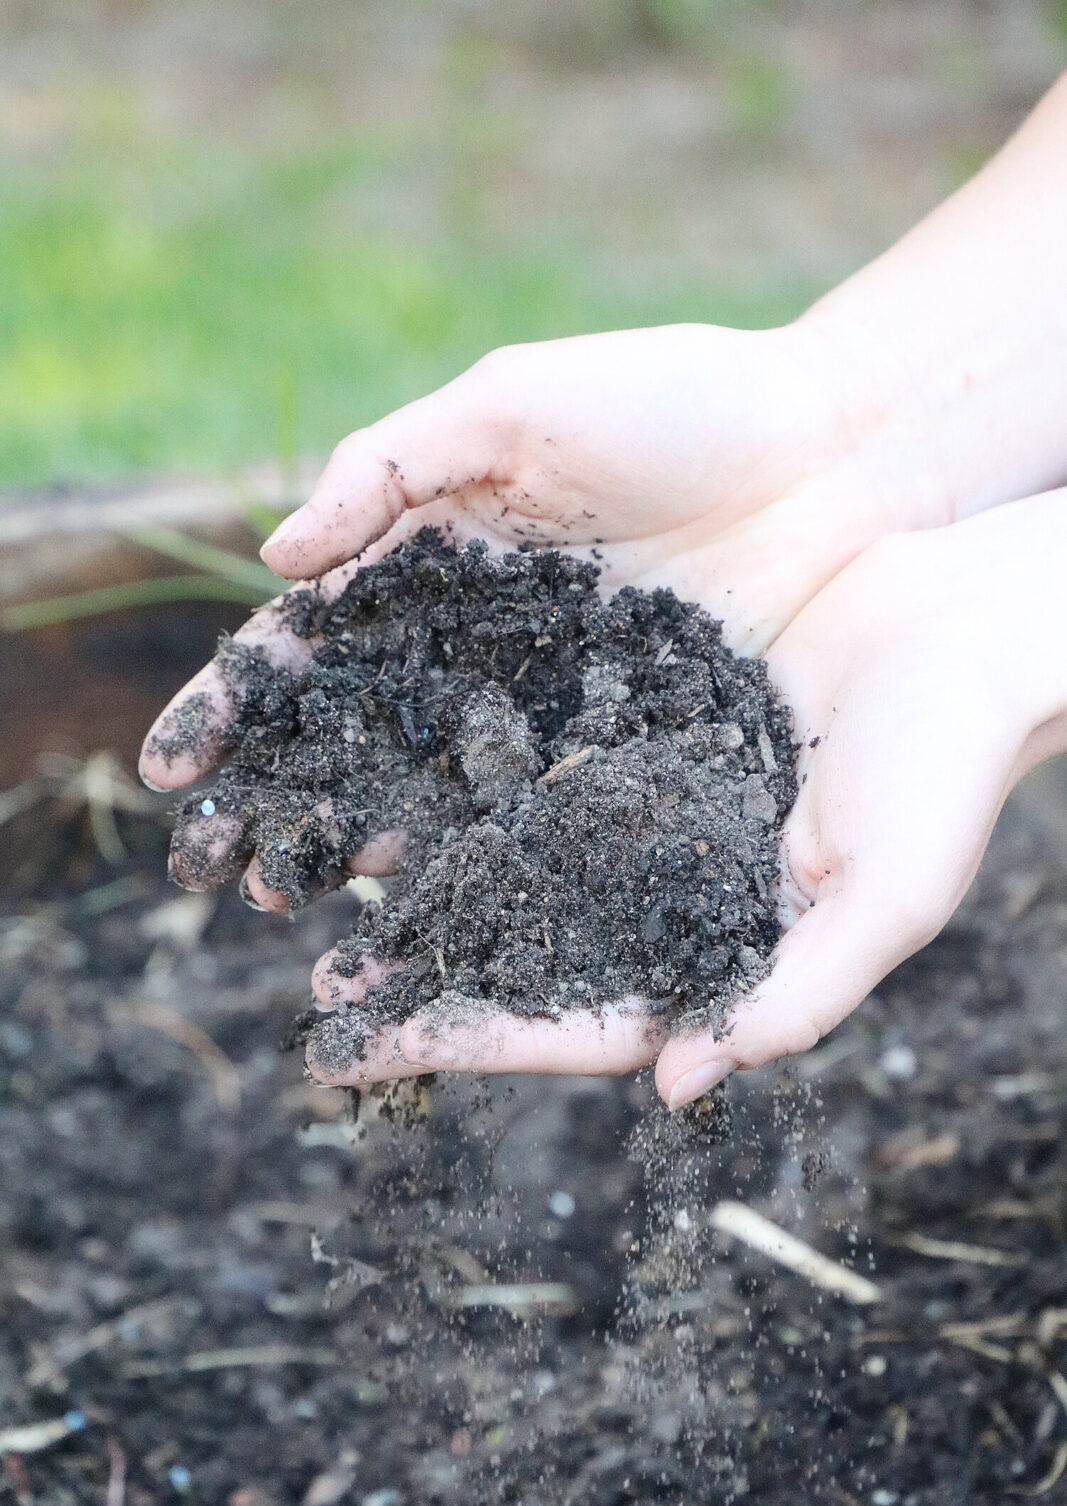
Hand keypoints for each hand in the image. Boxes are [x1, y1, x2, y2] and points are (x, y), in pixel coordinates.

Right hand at [141, 318, 935, 899]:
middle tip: (219, 867)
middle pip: (355, 736)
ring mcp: (548, 701)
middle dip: (281, 799)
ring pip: (431, 787)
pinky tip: (420, 894)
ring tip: (294, 898)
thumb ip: (390, 468)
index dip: (240, 705)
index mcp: (435, 561)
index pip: (311, 646)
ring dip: (356, 844)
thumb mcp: (514, 407)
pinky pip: (533, 809)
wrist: (831, 450)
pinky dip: (473, 853)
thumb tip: (278, 556)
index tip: (173, 765)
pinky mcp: (625, 744)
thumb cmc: (676, 402)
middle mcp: (479, 645)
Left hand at [305, 491, 1066, 1103]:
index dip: (476, 1041)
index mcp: (722, 950)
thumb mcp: (885, 894)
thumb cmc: (950, 764)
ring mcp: (651, 809)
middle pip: (529, 950)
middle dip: (428, 975)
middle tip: (318, 987)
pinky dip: (464, 775)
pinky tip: (390, 771)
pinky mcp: (640, 728)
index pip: (581, 1020)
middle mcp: (671, 889)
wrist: (964, 620)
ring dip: (426, 875)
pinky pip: (533, 759)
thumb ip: (795, 996)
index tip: (365, 1055)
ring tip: (319, 884)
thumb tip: (674, 1092)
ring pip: (515, 856)